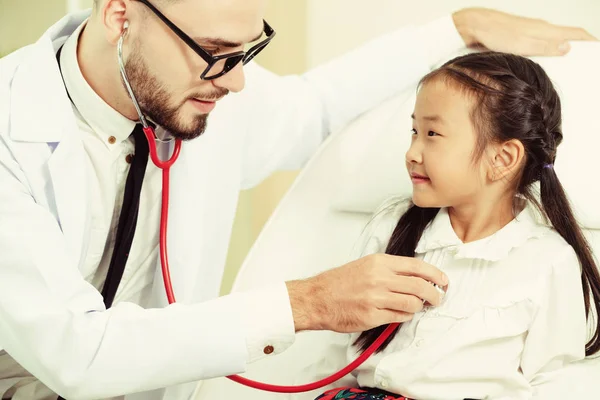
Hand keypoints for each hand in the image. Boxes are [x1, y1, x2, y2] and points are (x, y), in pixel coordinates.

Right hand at [286, 253, 447, 332]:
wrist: (317, 298)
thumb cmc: (339, 282)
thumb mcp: (365, 265)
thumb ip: (389, 269)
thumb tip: (415, 276)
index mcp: (379, 262)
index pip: (417, 266)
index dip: (435, 275)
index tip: (443, 281)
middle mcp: (379, 278)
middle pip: (420, 286)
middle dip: (434, 295)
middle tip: (437, 299)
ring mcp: (376, 298)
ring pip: (412, 303)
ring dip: (419, 307)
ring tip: (417, 307)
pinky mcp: (372, 316)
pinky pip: (399, 317)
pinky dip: (405, 316)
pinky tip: (401, 313)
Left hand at [453, 7, 596, 55]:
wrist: (475, 26)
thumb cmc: (495, 34)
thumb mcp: (522, 44)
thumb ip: (545, 46)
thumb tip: (568, 47)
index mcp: (545, 30)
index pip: (575, 34)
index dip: (589, 41)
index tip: (597, 50)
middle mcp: (541, 29)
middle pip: (567, 37)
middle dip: (579, 48)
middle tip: (586, 62)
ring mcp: (531, 32)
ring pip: (554, 40)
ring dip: (564, 50)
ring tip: (570, 64)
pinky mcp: (522, 37)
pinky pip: (541, 44)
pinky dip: (549, 51)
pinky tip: (546, 61)